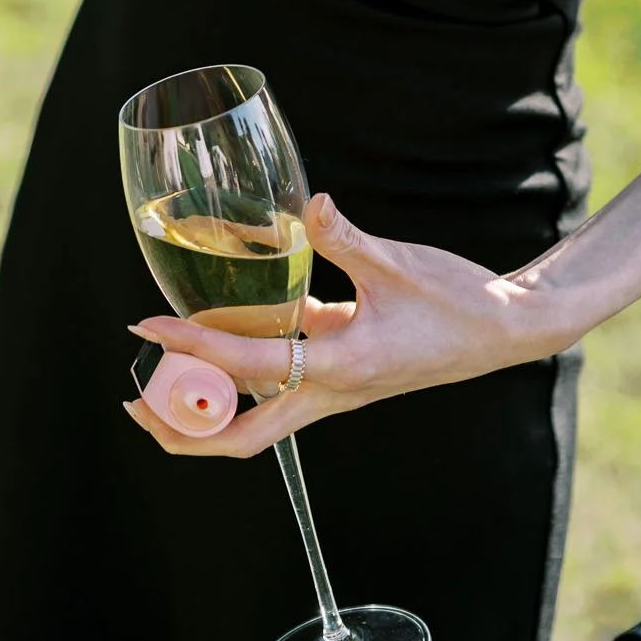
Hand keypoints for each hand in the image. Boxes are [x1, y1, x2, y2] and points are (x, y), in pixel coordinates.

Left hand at [122, 192, 546, 458]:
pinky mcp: (345, 369)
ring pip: (259, 419)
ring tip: (162, 376)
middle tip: (134, 402)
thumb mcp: (400, 265)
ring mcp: (337, 387)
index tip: (148, 332)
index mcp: (342, 368)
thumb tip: (310, 203)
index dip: (193, 349)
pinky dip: (247, 368)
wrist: (506, 329)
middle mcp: (333, 391)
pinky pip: (283, 381)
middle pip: (242, 437)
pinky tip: (228, 327)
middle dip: (184, 430)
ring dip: (208, 408)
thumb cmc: (458, 300)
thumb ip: (348, 238)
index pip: (249, 366)